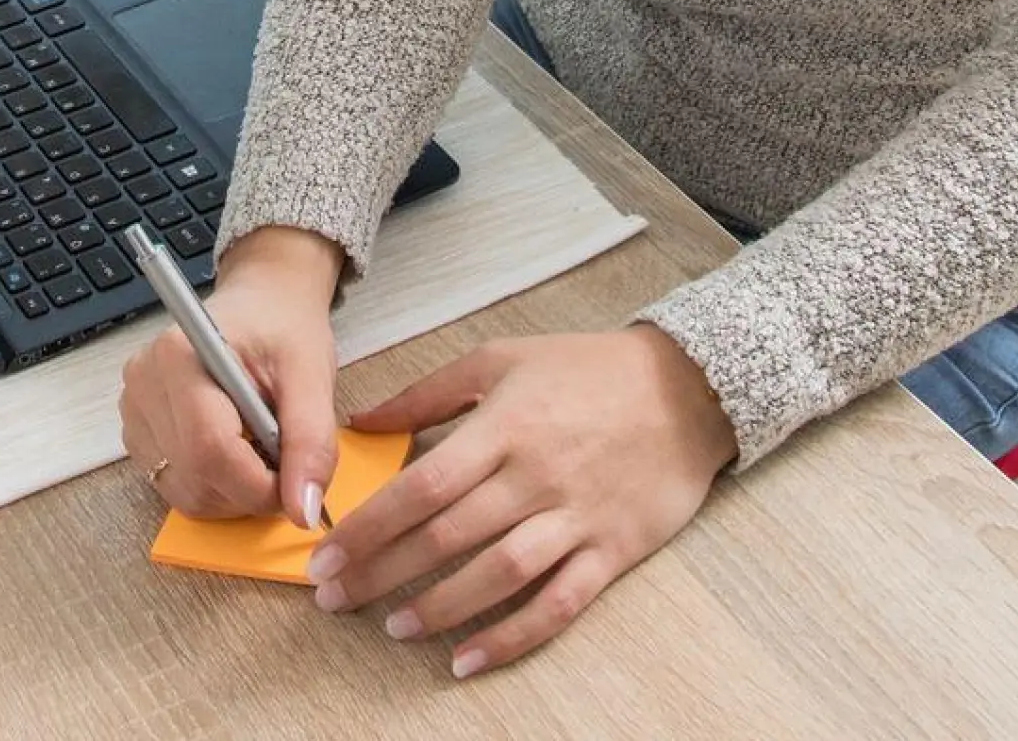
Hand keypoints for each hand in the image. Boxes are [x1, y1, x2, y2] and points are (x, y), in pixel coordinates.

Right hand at [120, 227, 344, 527]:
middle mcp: (143, 382)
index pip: (210, 449)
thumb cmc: (283, 331)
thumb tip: (304, 509)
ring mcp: (133, 409)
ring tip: (261, 451)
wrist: (261, 306)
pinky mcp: (136, 432)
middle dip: (250, 491)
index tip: (297, 487)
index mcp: (179, 356)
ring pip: (183, 491)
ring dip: (232, 493)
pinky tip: (237, 453)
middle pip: (195, 477)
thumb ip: (311, 442)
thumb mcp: (311, 377)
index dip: (259, 486)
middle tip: (285, 465)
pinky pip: (174, 485)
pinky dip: (213, 487)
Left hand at [305, 325, 736, 677]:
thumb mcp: (501, 359)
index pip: (422, 487)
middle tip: (335, 598)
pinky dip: (514, 636)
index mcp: (504, 426)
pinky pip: (559, 603)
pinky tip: (468, 659)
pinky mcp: (612, 550)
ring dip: (440, 607)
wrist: (690, 387)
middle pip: (448, 535)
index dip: (370, 526)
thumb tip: (359, 420)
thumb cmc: (586, 368)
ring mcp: (576, 516)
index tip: (327, 553)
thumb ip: (425, 392)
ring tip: (394, 627)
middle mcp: (536, 475)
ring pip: (499, 574)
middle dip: (383, 571)